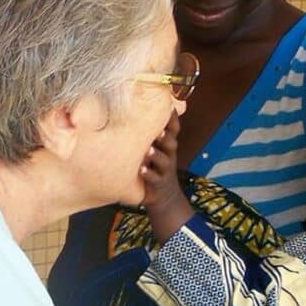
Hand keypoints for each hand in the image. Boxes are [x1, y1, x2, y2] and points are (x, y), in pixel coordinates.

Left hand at [140, 110, 193, 242]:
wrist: (165, 198)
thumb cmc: (156, 168)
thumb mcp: (156, 151)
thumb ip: (149, 136)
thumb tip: (132, 112)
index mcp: (167, 147)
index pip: (173, 131)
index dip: (172, 119)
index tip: (169, 107)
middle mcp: (168, 157)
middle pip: (171, 144)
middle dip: (166, 136)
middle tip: (158, 130)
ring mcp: (165, 171)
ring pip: (164, 161)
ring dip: (157, 155)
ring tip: (149, 151)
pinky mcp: (158, 185)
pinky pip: (155, 179)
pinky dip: (148, 174)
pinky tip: (141, 170)